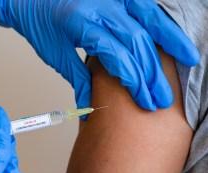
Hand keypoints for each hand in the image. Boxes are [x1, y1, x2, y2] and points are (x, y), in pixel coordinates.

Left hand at [0, 0, 198, 112]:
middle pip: (136, 40)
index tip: (143, 99)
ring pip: (148, 19)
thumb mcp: (54, 54)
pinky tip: (173, 36)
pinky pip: (144, 6)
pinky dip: (162, 22)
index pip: (116, 54)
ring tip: (190, 60)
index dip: (133, 78)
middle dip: (151, 71)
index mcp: (81, 22)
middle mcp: (100, 5)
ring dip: (170, 41)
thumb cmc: (39, 24)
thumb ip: (77, 77)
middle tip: (161, 97)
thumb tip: (89, 106)